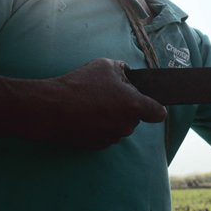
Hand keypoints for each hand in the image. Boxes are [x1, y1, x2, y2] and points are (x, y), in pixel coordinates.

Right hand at [21, 59, 166, 148]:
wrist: (52, 108)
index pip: (158, 113)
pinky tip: (84, 115)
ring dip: (111, 117)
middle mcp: (127, 125)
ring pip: (119, 126)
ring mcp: (112, 138)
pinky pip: (105, 134)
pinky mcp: (97, 146)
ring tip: (91, 103)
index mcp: (134, 106)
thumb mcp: (106, 65)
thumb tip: (128, 74)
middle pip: (135, 117)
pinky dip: (98, 126)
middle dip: (125, 107)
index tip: (147, 103)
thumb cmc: (81, 85)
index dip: (155, 107)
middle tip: (107, 94)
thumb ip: (123, 69)